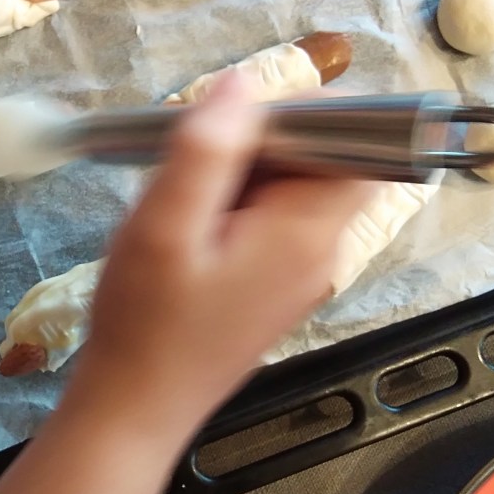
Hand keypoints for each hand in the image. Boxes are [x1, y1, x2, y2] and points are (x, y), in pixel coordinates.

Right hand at [73, 76, 375, 435]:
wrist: (136, 409)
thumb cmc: (146, 323)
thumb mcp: (162, 228)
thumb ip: (206, 152)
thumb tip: (246, 84)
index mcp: (307, 231)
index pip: (357, 142)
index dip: (310, 111)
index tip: (239, 117)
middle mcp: (321, 251)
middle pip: (325, 161)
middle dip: (264, 140)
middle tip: (194, 157)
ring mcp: (301, 273)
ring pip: (295, 189)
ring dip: (244, 172)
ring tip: (182, 196)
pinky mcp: (275, 288)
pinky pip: (274, 221)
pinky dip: (237, 204)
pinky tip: (188, 226)